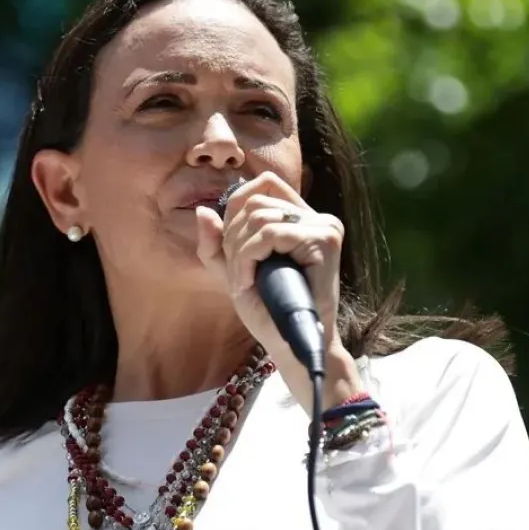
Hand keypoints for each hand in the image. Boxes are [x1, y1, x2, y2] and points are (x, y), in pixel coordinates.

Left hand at [195, 172, 361, 409]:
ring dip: (239, 252)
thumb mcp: (233, 272)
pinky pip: (272, 234)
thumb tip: (203, 211)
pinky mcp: (325, 240)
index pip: (264, 184)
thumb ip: (216, 244)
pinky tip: (250, 283)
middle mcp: (317, 217)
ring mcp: (324, 226)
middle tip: (237, 275)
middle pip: (256, 200)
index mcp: (300, 218)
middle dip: (233, 237)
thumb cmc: (268, 312)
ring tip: (244, 282)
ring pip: (260, 217)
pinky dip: (250, 258)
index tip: (232, 250)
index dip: (235, 209)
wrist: (292, 345)